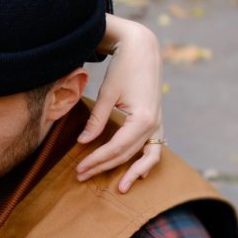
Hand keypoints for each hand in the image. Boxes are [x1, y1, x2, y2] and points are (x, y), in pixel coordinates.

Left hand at [77, 14, 163, 191]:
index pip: (116, 148)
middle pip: (127, 154)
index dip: (96, 160)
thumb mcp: (107, 93)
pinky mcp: (156, 121)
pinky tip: (137, 173)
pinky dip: (146, 161)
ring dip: (131, 172)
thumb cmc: (124, 67)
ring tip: (118, 188)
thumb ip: (97, 120)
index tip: (79, 168)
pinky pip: (154, 147)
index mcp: (143, 118)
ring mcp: (158, 124)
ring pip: (146, 156)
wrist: (143, 49)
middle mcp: (154, 124)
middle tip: (82, 176)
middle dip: (104, 167)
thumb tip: (83, 143)